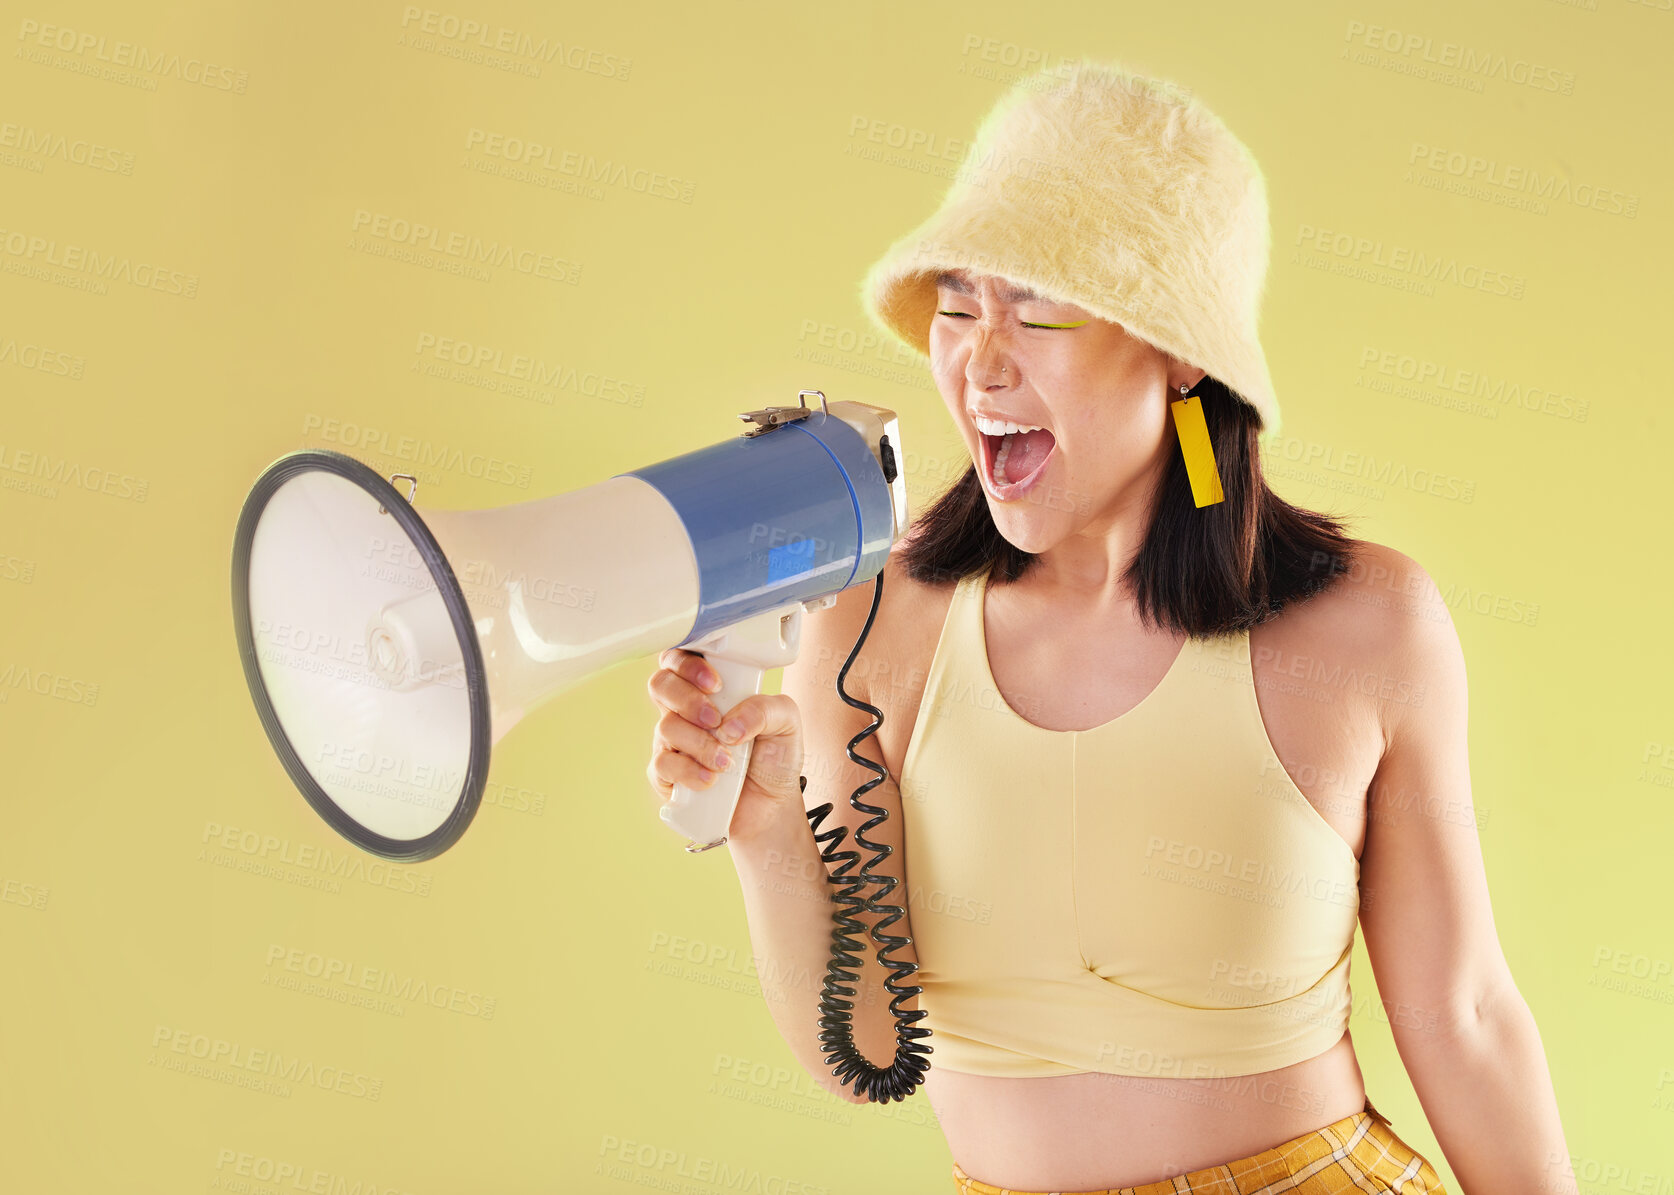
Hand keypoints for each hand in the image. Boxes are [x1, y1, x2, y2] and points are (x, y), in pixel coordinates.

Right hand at [645, 648, 805, 844]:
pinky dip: (688, 771)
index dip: (689, 665)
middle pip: (660, 685)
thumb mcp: (787, 722)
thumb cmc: (774, 758)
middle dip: (688, 700)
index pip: (681, 659)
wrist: (771, 806)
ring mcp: (674, 742)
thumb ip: (766, 708)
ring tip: (726, 761)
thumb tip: (729, 724)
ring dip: (699, 743)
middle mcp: (686, 711)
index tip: (715, 684)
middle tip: (716, 720)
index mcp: (711, 689)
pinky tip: (711, 779)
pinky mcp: (667, 775)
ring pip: (665, 727)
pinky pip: (661, 764)